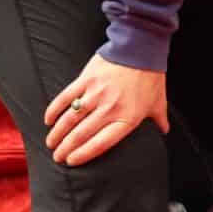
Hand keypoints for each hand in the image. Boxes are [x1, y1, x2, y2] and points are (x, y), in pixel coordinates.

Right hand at [44, 54, 168, 166]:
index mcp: (128, 118)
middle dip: (66, 148)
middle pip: (81, 134)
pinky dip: (54, 110)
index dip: (83, 154)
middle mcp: (110, 109)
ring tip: (51, 143)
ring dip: (57, 133)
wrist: (141, 49)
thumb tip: (164, 132)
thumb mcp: (158, 102)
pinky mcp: (86, 80)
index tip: (71, 161)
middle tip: (57, 157)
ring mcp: (96, 94)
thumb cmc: (151, 77)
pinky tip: (48, 120)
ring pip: (70, 119)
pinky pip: (65, 98)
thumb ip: (159, 120)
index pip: (101, 143)